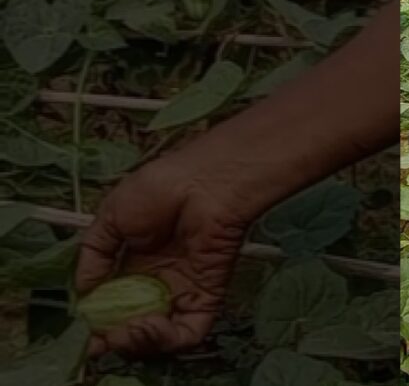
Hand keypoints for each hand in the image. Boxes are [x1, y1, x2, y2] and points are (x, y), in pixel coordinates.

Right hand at [76, 160, 250, 356]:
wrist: (203, 182)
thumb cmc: (160, 188)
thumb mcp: (110, 217)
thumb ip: (93, 255)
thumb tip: (83, 292)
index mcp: (134, 264)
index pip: (113, 304)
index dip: (97, 323)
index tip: (84, 334)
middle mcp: (159, 282)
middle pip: (134, 324)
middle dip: (114, 338)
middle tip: (101, 339)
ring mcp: (184, 290)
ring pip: (160, 334)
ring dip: (137, 342)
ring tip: (123, 333)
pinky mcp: (208, 296)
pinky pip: (190, 330)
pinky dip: (166, 340)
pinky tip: (146, 327)